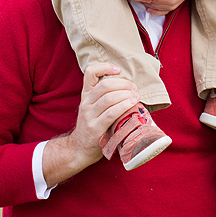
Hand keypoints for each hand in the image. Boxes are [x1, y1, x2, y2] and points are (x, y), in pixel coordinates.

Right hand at [42, 63, 139, 187]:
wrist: (79, 149)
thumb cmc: (93, 125)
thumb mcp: (94, 107)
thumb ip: (104, 96)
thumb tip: (129, 85)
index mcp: (86, 94)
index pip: (90, 72)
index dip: (105, 67)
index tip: (118, 69)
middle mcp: (86, 103)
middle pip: (105, 85)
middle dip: (123, 84)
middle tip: (134, 87)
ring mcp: (89, 115)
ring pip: (109, 98)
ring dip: (126, 94)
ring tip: (136, 95)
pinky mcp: (95, 128)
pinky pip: (111, 113)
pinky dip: (124, 106)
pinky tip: (133, 104)